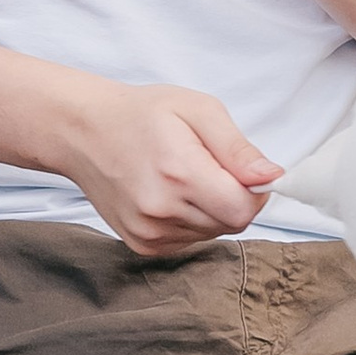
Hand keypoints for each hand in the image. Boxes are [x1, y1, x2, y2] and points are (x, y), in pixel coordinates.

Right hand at [59, 77, 281, 251]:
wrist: (83, 132)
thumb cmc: (142, 114)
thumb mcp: (197, 110)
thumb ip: (238, 148)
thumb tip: (272, 177)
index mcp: (179, 172)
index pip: (244, 209)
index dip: (253, 191)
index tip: (239, 169)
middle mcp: (161, 210)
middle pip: (231, 223)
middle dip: (232, 197)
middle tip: (206, 165)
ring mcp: (148, 232)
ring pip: (212, 234)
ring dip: (211, 210)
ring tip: (184, 177)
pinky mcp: (142, 244)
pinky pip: (189, 241)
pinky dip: (191, 221)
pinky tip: (170, 194)